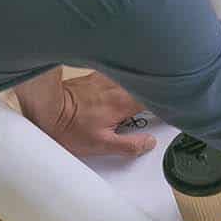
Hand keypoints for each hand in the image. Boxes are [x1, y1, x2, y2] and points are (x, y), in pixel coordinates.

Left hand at [13, 69, 155, 158]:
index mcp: (124, 103)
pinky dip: (127, 77)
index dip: (168, 100)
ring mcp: (107, 78)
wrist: (44, 109)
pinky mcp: (95, 76)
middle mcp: (118, 86)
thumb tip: (149, 142)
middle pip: (147, 83)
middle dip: (158, 88)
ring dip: (143, 82)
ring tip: (149, 89)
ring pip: (134, 77)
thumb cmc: (69, 128)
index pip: (156, 97)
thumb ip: (130, 145)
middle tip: (166, 96)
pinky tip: (125, 83)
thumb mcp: (101, 145)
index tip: (176, 106)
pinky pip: (118, 74)